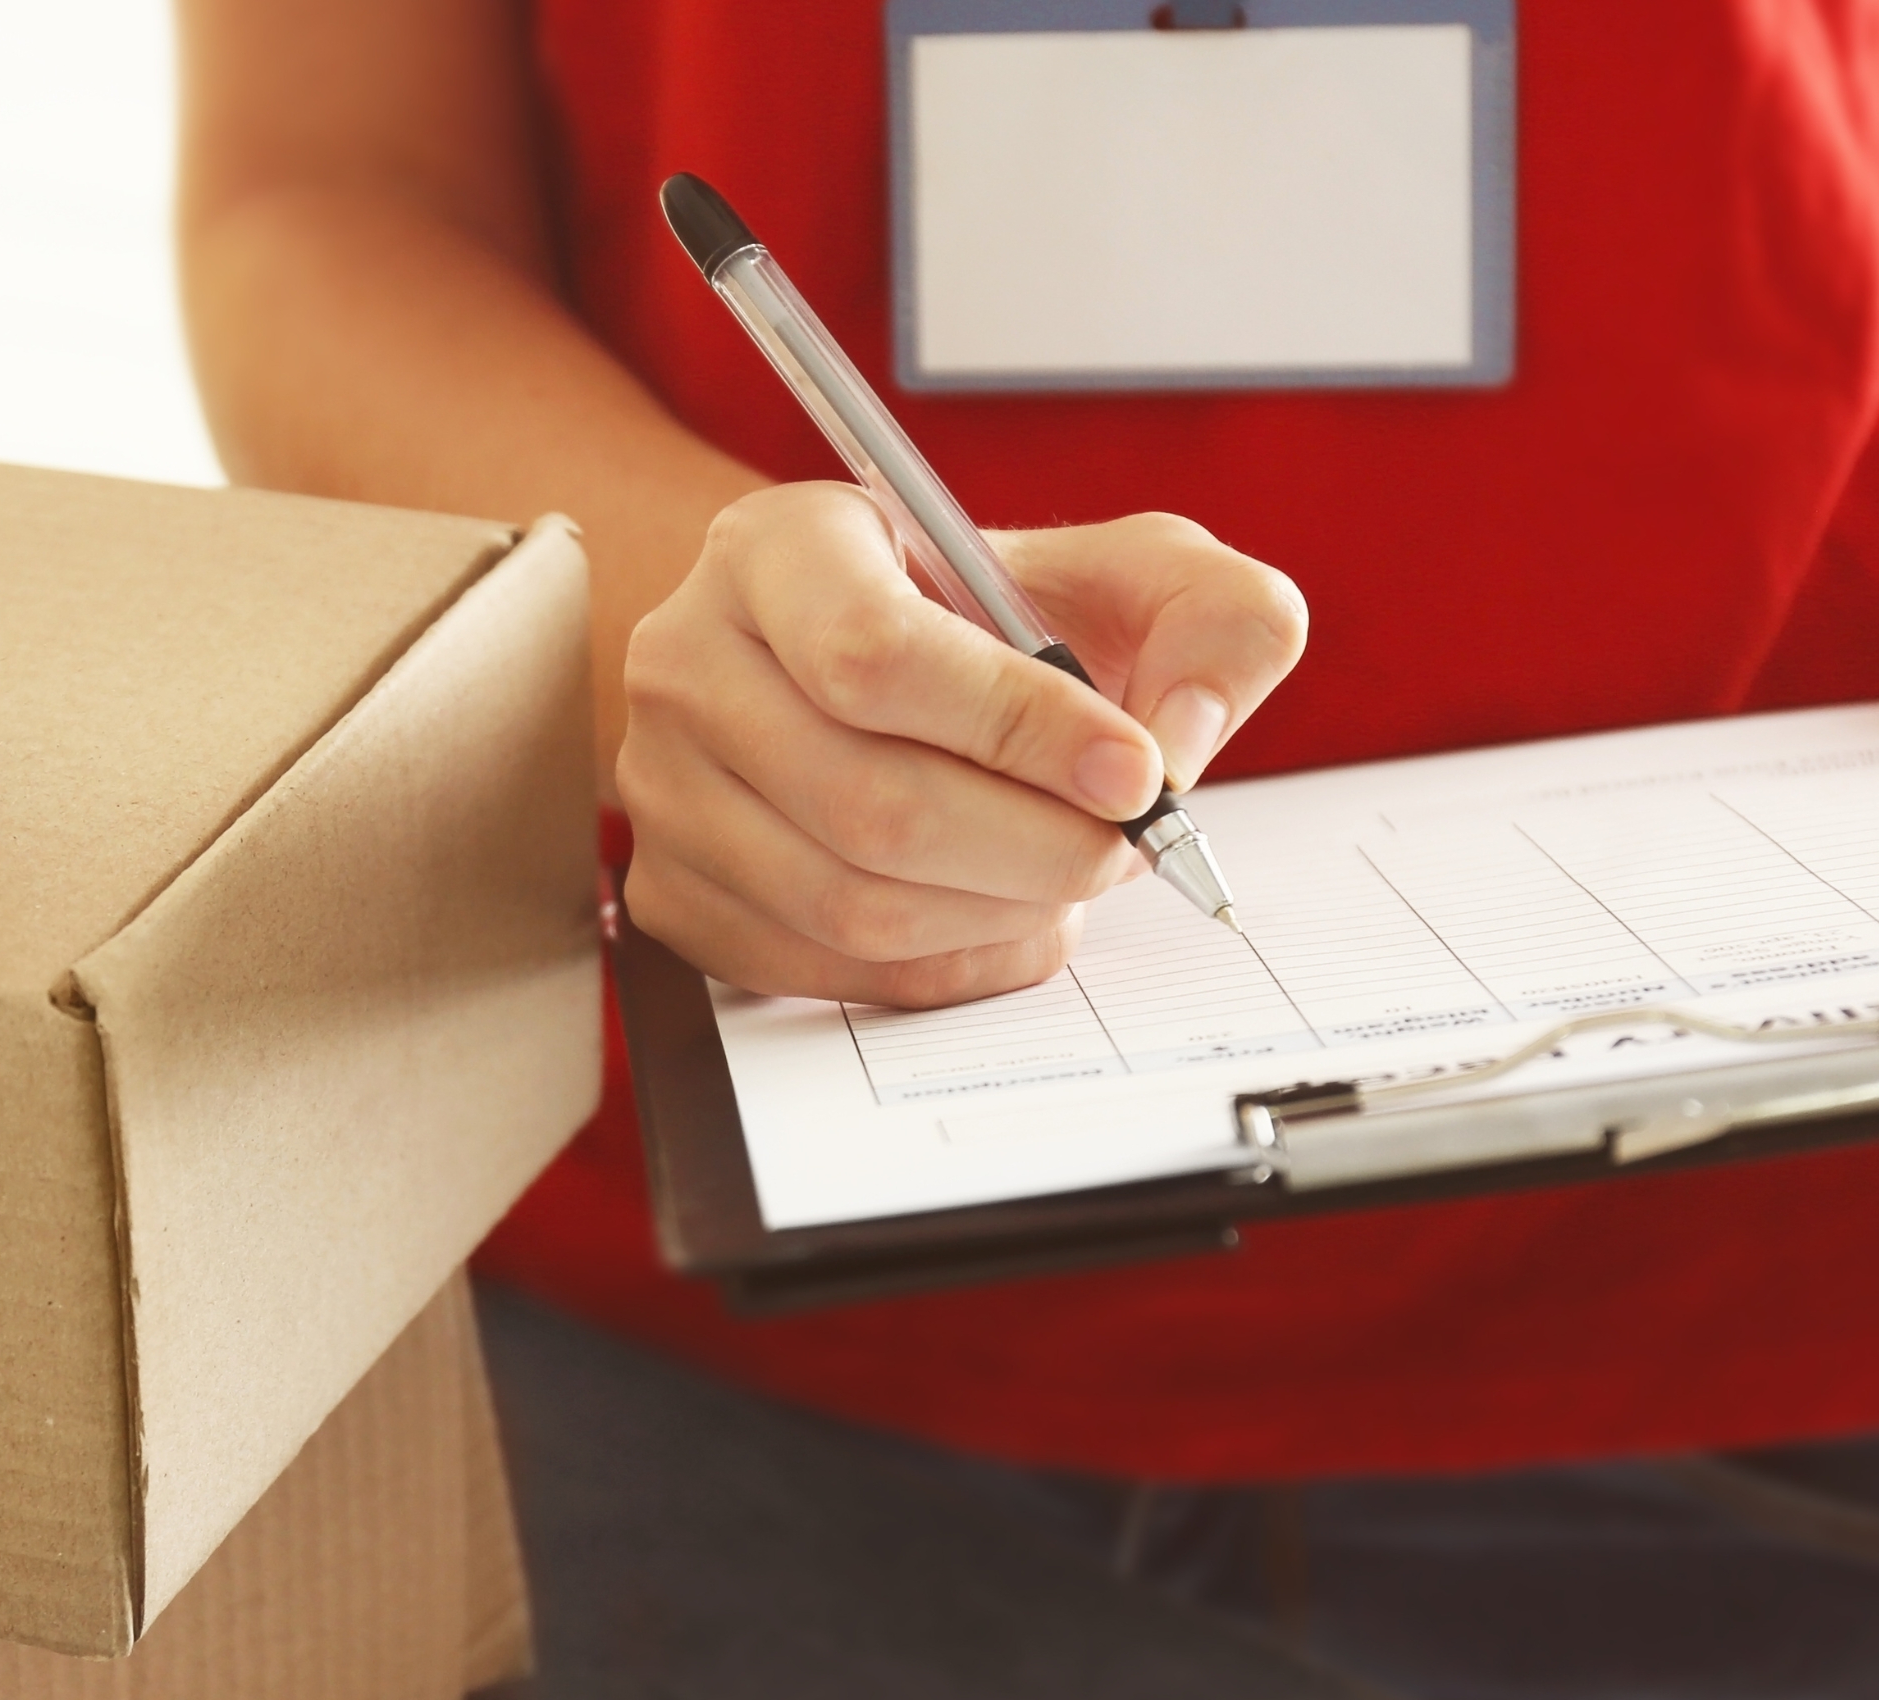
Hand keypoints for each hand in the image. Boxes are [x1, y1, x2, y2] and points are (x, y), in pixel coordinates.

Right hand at [617, 483, 1306, 1006]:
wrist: (873, 670)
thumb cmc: (994, 621)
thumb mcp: (1128, 573)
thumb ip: (1214, 618)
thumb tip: (1183, 740)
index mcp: (779, 550)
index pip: (875, 657)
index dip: (1020, 731)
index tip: (1136, 773)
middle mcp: (690, 660)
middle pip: (868, 801)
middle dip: (1035, 847)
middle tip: (1124, 846)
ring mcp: (664, 787)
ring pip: (848, 903)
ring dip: (997, 914)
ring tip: (1067, 873)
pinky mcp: (673, 892)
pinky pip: (826, 971)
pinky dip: (945, 966)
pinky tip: (1000, 912)